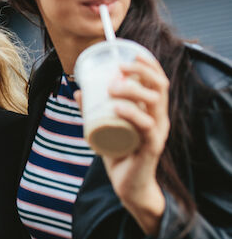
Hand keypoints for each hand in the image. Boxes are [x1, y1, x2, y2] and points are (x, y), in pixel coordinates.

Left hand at [76, 54, 168, 234]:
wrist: (127, 185)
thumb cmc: (119, 152)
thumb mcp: (104, 126)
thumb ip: (92, 109)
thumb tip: (78, 90)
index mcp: (153, 110)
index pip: (158, 80)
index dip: (148, 64)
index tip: (130, 53)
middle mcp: (160, 118)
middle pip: (159, 86)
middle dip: (139, 72)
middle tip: (117, 70)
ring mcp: (158, 133)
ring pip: (153, 103)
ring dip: (133, 90)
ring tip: (112, 87)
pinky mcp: (151, 148)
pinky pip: (146, 127)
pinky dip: (132, 114)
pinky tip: (118, 107)